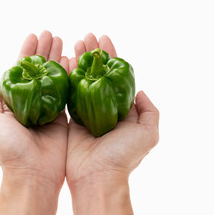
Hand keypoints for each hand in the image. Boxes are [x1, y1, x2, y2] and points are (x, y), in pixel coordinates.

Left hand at [0, 31, 68, 214]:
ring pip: (54, 79)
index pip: (19, 72)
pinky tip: (72, 61)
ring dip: (57, 59)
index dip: (26, 53)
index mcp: (14, 104)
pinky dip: (69, 76)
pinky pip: (67, 93)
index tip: (33, 37)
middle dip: (44, 52)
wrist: (34, 174)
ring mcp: (48, 110)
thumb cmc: (10, 150)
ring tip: (63, 41)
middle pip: (39, 72)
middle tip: (51, 34)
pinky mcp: (63, 118)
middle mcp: (31, 104)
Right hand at [66, 33, 159, 214]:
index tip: (103, 40)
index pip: (116, 76)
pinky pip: (68, 94)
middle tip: (86, 38)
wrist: (97, 177)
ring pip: (82, 81)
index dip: (111, 57)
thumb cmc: (123, 156)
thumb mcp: (148, 133)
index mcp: (121, 110)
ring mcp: (87, 113)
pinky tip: (64, 62)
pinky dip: (67, 78)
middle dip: (93, 55)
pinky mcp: (71, 120)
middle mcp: (104, 109)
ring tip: (74, 43)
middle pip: (98, 74)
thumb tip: (139, 91)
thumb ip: (149, 111)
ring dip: (79, 61)